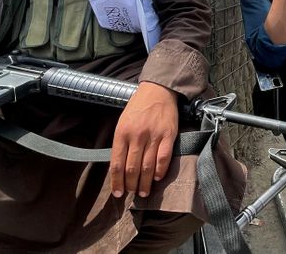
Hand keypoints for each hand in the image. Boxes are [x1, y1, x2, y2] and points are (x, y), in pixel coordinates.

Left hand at [110, 81, 178, 197]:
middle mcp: (136, 136)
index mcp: (122, 133)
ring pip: (147, 166)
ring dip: (145, 183)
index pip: (117, 164)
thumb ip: (121, 143)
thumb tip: (120, 167)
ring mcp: (153, 136)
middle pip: (132, 168)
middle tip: (133, 194)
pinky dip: (160, 170)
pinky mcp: (168, 135)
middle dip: (131, 185)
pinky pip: (163, 157)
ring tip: (144, 192)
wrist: (158, 90)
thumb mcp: (123, 122)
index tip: (118, 194)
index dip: (117, 182)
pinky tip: (157, 178)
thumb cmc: (138, 107)